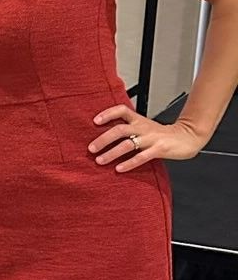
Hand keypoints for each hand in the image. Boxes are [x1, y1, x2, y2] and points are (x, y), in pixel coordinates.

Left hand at [89, 105, 205, 171]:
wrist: (188, 137)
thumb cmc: (163, 135)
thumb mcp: (145, 127)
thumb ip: (130, 129)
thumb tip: (106, 137)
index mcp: (139, 120)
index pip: (122, 110)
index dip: (108, 114)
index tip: (95, 121)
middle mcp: (143, 127)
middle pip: (120, 129)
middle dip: (103, 139)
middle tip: (91, 148)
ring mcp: (151, 138)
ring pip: (127, 144)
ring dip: (111, 153)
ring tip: (99, 161)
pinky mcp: (159, 149)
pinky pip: (141, 156)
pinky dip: (129, 163)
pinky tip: (119, 169)